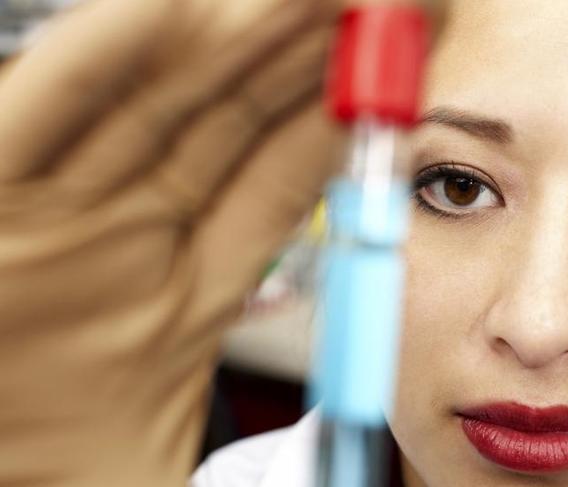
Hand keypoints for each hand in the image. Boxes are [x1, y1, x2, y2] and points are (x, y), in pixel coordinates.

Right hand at [0, 0, 341, 484]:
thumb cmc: (44, 475)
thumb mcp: (157, 468)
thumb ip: (264, 431)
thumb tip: (345, 431)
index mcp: (184, 291)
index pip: (281, 180)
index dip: (345, 126)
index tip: (403, 78)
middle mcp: (132, 231)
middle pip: (240, 120)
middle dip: (312, 59)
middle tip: (382, 7)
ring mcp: (63, 205)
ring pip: (168, 98)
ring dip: (243, 39)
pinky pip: (57, 102)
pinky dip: (112, 52)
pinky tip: (173, 11)